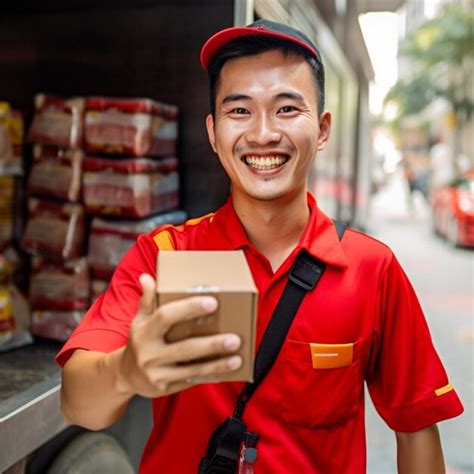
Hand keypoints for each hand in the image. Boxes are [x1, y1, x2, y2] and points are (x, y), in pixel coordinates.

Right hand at [114, 273, 241, 397]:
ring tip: (237, 357)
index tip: (213, 302)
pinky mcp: (165, 389)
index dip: (189, 308)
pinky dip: (210, 375)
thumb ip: (147, 299)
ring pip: (192, 368)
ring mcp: (157, 374)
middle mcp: (149, 354)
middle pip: (185, 348)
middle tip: (235, 338)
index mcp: (144, 332)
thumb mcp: (140, 319)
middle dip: (212, 344)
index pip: (166, 316)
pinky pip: (191, 380)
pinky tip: (226, 369)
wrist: (126, 375)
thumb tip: (146, 277)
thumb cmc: (140, 340)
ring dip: (217, 364)